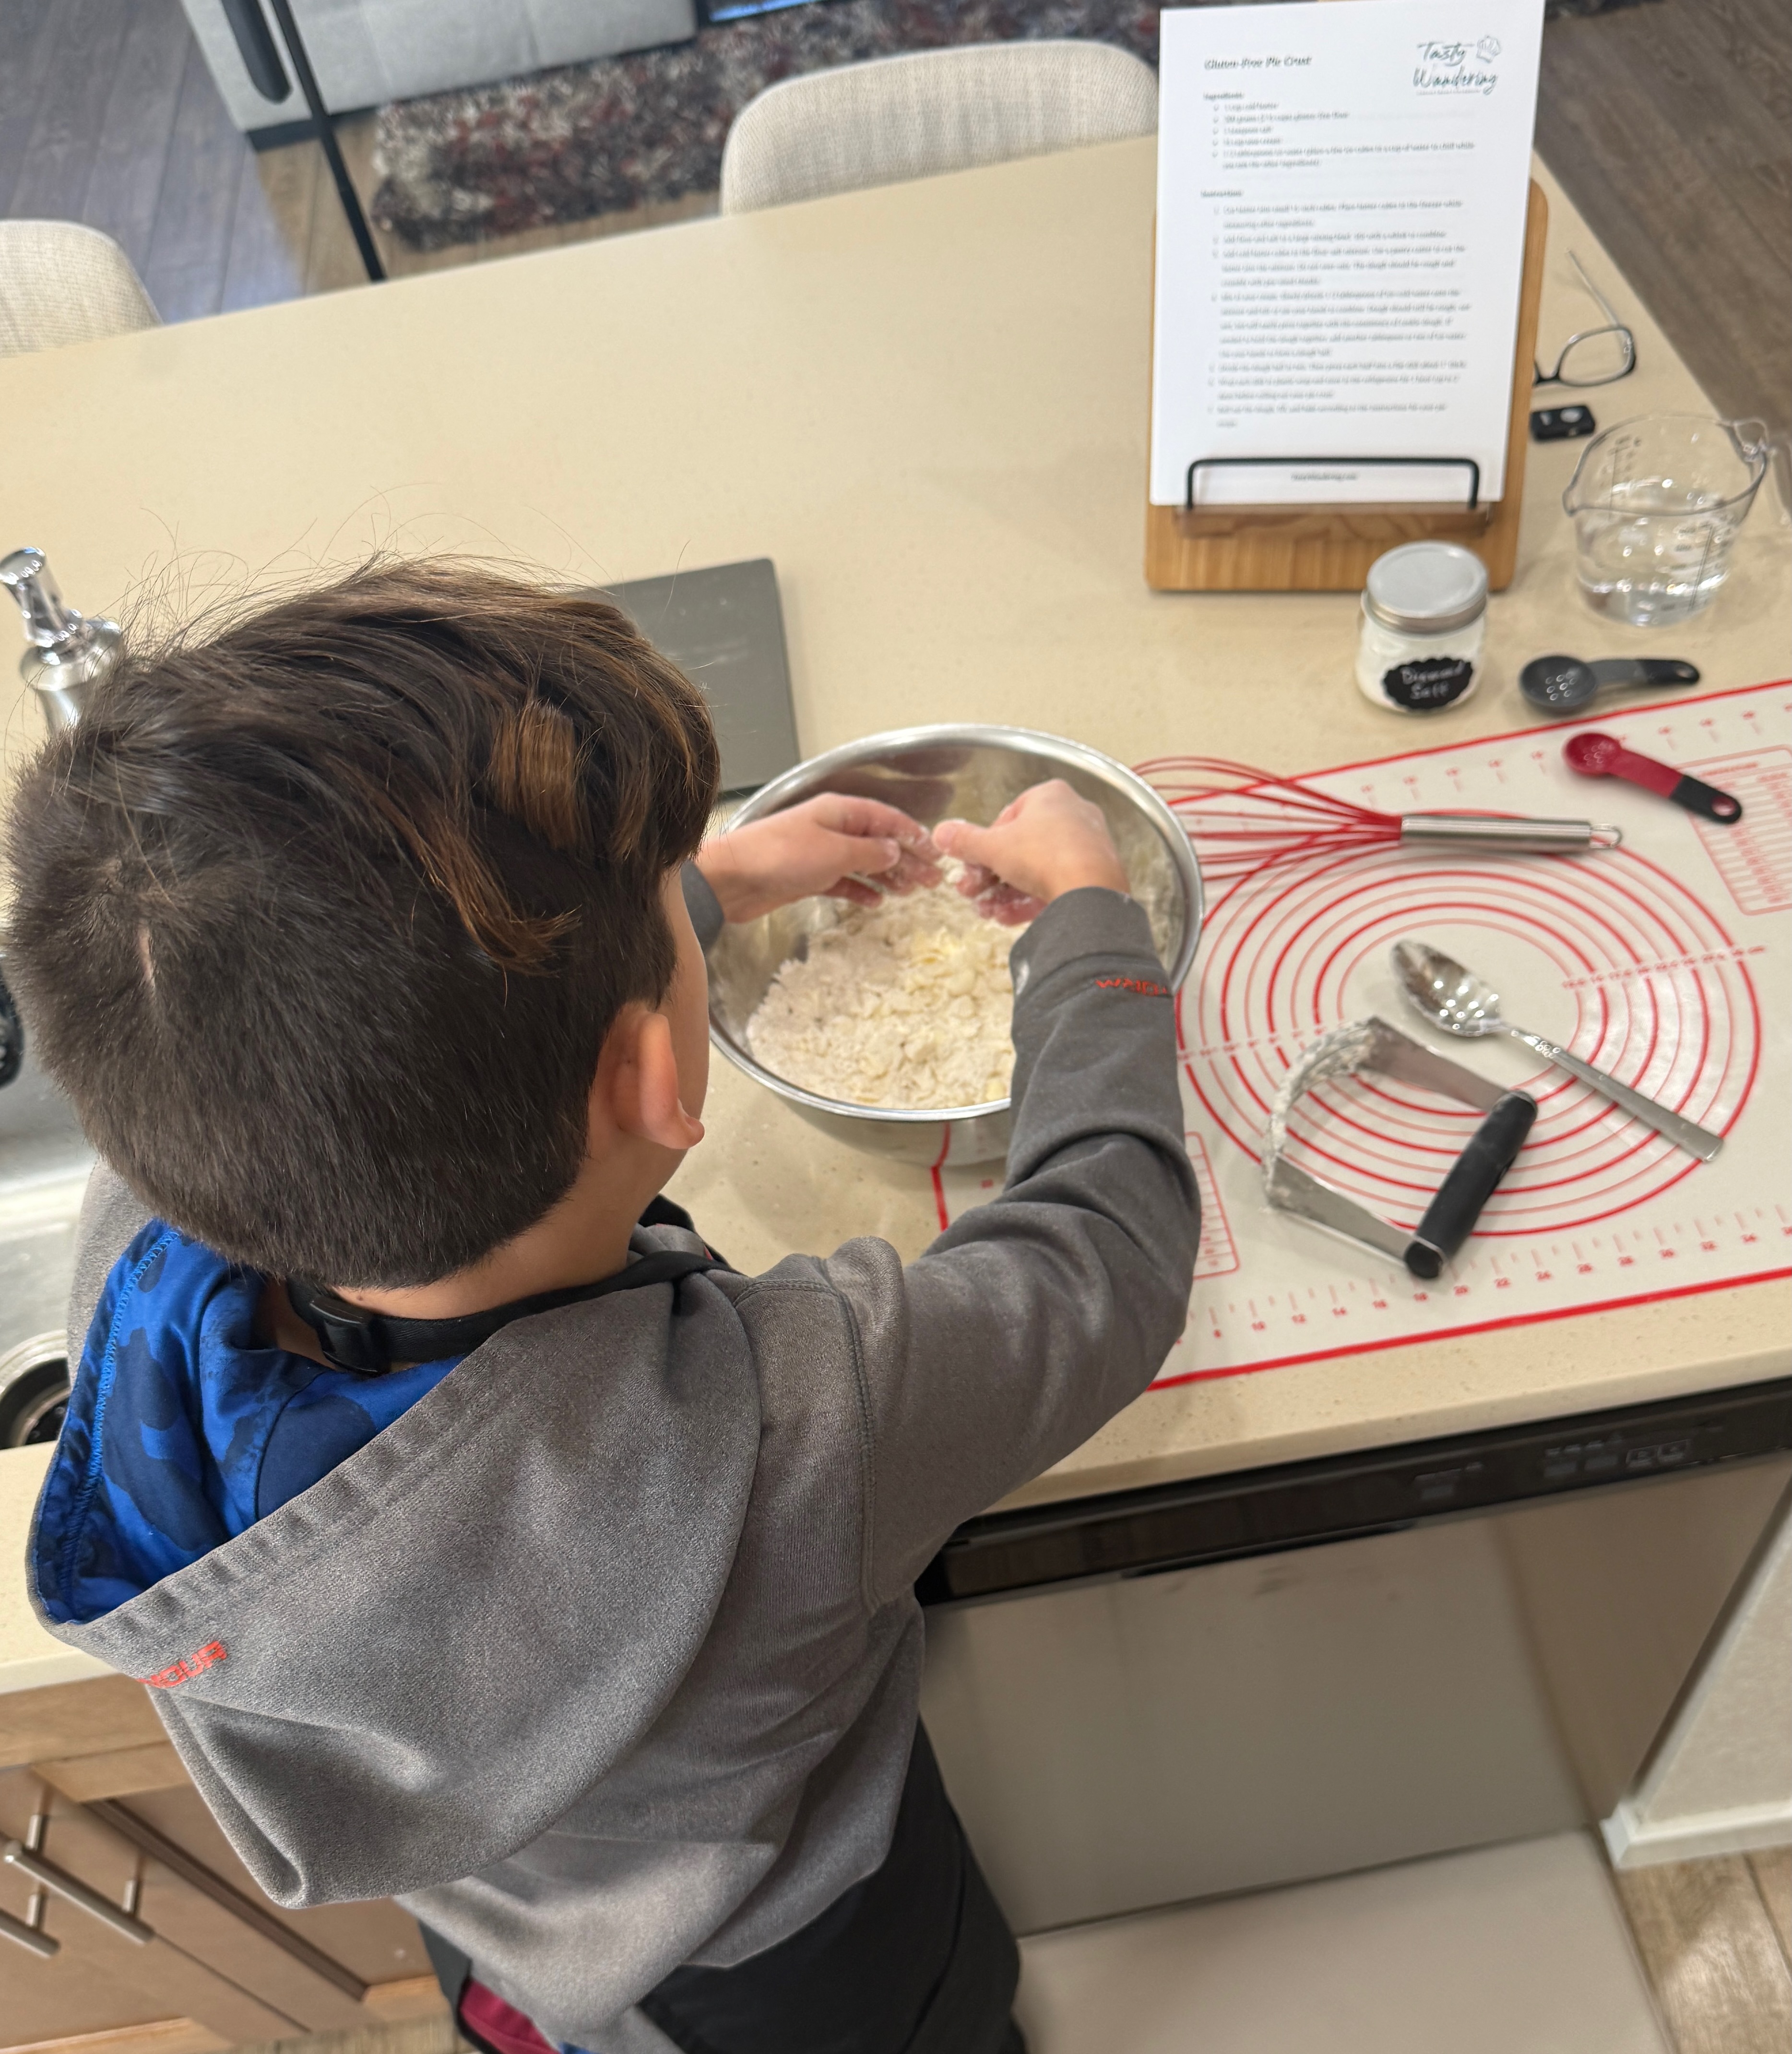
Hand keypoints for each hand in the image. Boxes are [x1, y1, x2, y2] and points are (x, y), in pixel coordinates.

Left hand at [697, 793, 941, 922]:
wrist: (733, 879)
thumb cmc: (779, 856)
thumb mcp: (834, 851)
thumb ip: (869, 851)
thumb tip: (895, 850)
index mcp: (840, 812)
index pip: (887, 819)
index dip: (913, 835)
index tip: (935, 853)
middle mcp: (831, 829)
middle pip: (878, 841)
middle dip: (907, 859)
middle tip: (932, 880)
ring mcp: (819, 853)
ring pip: (863, 863)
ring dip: (888, 876)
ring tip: (910, 891)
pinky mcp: (807, 877)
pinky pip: (843, 881)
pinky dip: (860, 890)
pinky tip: (876, 902)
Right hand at [933, 781, 1127, 925]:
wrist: (1090, 891)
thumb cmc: (1045, 856)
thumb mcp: (993, 847)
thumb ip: (965, 840)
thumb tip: (941, 833)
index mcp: (1050, 796)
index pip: (1008, 816)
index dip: (987, 842)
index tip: (974, 862)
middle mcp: (1074, 814)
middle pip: (1022, 846)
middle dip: (993, 873)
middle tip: (972, 890)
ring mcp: (1088, 845)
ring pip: (1038, 869)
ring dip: (1007, 892)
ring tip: (987, 911)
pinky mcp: (1096, 874)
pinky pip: (1057, 884)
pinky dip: (1031, 900)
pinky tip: (1008, 918)